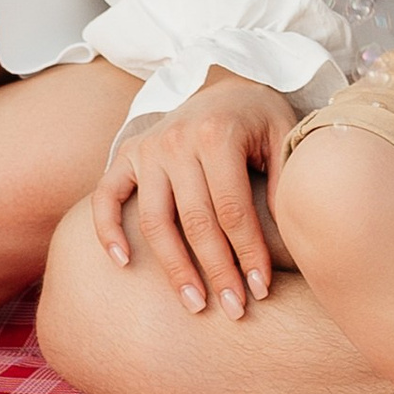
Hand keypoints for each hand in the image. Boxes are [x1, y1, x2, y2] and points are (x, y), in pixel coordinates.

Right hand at [87, 74, 299, 317]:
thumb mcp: (283, 137)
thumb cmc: (259, 119)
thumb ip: (283, 182)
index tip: (261, 291)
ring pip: (154, 221)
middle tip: (233, 310)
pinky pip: (106, 196)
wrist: (225, 83)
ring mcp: (147, 149)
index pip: (232, 210)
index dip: (248, 254)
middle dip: (217, 271)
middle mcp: (176, 141)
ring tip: (194, 304)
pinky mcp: (127, 155)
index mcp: (218, 135)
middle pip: (195, 222)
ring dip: (173, 268)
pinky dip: (108, 230)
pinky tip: (122, 264)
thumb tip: (287, 238)